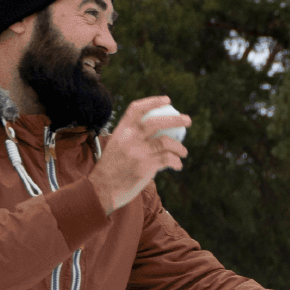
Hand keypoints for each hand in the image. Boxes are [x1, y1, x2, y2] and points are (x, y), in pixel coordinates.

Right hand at [90, 98, 190, 212]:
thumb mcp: (116, 146)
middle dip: (176, 119)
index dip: (153, 101)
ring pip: (167, 142)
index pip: (136, 109)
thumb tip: (156, 131)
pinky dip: (176, 162)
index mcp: (121, 131)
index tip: (167, 100)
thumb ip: (132, 137)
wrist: (102, 189)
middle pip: (156, 122)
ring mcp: (138, 152)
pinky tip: (177, 165)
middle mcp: (129, 138)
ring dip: (180, 148)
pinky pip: (168, 159)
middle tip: (188, 120)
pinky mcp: (146, 166)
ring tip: (183, 152)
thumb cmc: (112, 168)